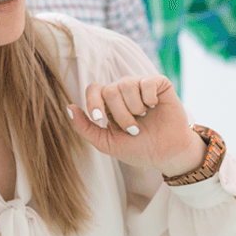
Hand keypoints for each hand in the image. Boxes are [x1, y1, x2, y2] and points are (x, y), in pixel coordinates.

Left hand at [67, 75, 206, 176]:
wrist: (166, 154)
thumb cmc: (138, 149)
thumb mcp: (106, 143)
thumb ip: (85, 128)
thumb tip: (69, 107)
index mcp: (109, 103)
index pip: (93, 89)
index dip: (93, 101)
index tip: (100, 118)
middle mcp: (123, 91)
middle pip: (110, 90)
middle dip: (120, 114)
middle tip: (133, 129)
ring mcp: (141, 86)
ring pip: (126, 84)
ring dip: (134, 108)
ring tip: (144, 118)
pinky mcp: (159, 84)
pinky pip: (146, 82)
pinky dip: (149, 98)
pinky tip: (155, 107)